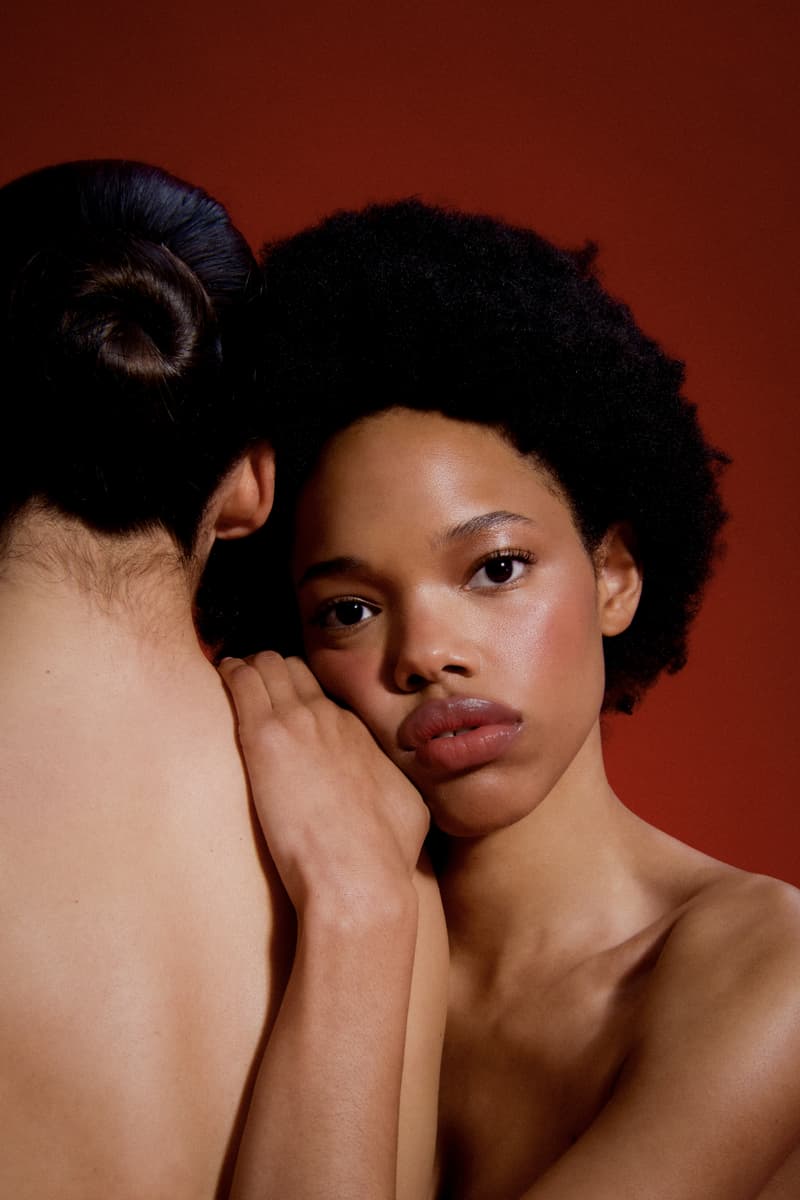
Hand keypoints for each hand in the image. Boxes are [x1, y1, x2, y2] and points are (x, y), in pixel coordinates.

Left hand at [219, 652, 429, 917]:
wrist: (359, 873)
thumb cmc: (384, 854)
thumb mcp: (408, 807)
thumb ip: (391, 784)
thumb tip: (390, 788)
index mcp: (357, 733)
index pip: (320, 696)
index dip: (300, 696)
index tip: (285, 706)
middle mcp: (328, 718)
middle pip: (294, 671)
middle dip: (271, 672)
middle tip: (252, 684)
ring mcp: (297, 721)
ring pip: (268, 666)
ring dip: (249, 668)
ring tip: (232, 675)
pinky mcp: (264, 736)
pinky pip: (242, 682)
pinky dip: (230, 674)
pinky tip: (220, 674)